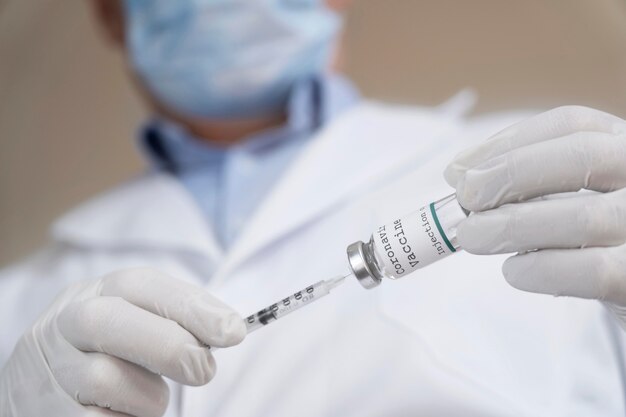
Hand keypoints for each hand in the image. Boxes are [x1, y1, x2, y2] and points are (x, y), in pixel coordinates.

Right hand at [0, 267, 245, 416]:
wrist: (46, 388)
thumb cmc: (112, 355)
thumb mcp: (139, 325)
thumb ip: (176, 321)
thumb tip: (229, 328)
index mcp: (95, 292)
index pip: (140, 284)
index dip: (189, 305)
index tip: (233, 331)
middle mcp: (63, 323)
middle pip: (109, 321)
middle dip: (167, 345)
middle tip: (204, 369)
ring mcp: (47, 368)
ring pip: (104, 378)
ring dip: (146, 396)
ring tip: (151, 399)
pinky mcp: (43, 410)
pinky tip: (124, 413)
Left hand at [444, 106, 625, 326]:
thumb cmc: (599, 238)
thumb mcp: (574, 196)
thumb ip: (528, 181)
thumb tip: (460, 173)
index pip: (572, 124)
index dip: (508, 142)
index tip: (459, 168)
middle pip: (582, 156)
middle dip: (509, 174)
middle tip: (464, 200)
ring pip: (584, 217)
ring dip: (512, 226)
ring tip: (472, 237)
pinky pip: (592, 270)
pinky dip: (542, 269)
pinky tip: (514, 271)